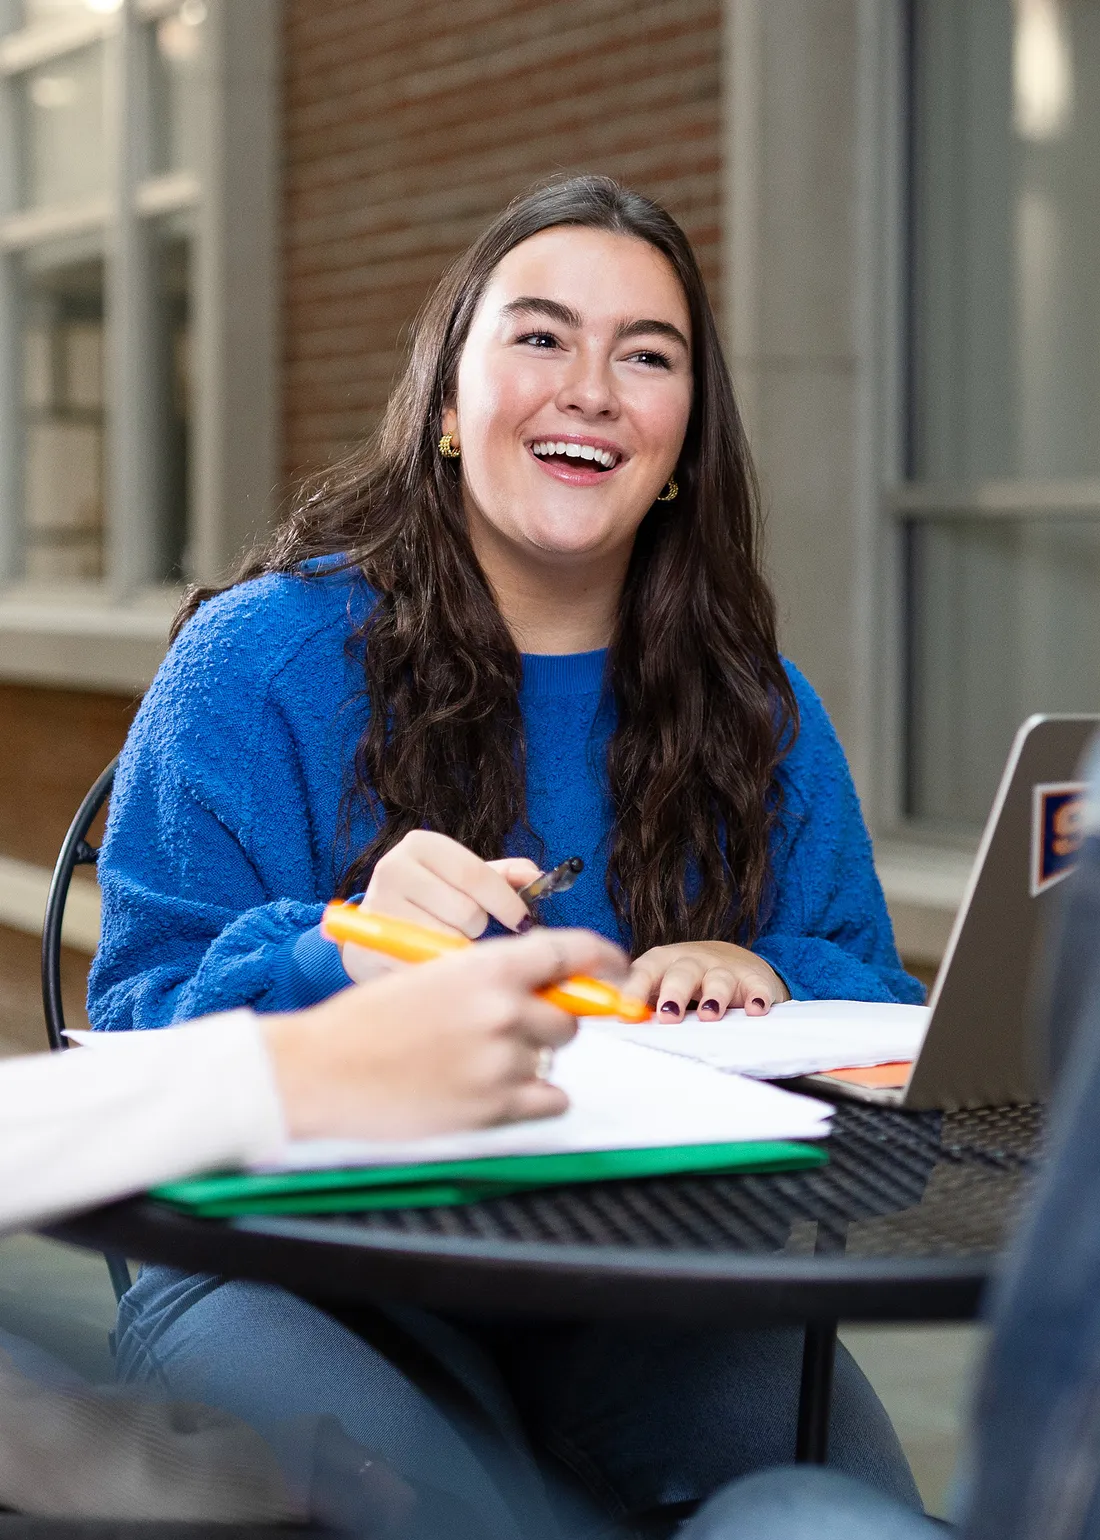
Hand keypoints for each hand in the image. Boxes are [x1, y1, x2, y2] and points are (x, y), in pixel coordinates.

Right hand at [265, 928, 627, 1139]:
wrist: (321, 1071)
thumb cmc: (368, 1023)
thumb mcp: (433, 977)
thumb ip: (491, 978)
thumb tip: (547, 987)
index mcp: (487, 967)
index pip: (570, 952)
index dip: (603, 958)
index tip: (619, 969)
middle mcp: (503, 1009)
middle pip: (568, 1014)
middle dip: (547, 1021)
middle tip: (505, 1031)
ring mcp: (502, 1061)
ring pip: (553, 1058)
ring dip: (529, 1060)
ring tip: (474, 1063)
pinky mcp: (494, 1107)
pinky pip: (550, 1100)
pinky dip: (533, 1099)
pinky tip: (493, 1092)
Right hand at [340, 830, 540, 983]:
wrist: (371, 933)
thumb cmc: (427, 903)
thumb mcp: (462, 881)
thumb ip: (501, 876)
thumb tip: (537, 876)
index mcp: (422, 845)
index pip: (476, 875)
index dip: (506, 902)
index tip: (523, 922)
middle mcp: (393, 868)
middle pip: (466, 912)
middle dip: (477, 929)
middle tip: (466, 930)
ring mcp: (378, 906)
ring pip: (449, 941)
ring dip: (457, 949)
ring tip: (441, 941)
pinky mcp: (371, 943)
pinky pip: (427, 964)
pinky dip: (438, 967)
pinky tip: (428, 960)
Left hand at [625, 941, 789, 1020]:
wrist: (733, 961)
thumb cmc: (685, 982)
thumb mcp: (659, 986)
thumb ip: (636, 1003)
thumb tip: (601, 1022)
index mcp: (661, 963)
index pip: (644, 972)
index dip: (635, 989)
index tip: (626, 1009)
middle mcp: (691, 962)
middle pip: (681, 973)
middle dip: (674, 993)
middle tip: (668, 1016)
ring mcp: (723, 969)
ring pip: (717, 979)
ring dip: (713, 995)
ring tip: (710, 1015)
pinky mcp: (752, 980)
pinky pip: (755, 986)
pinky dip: (757, 996)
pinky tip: (756, 1009)